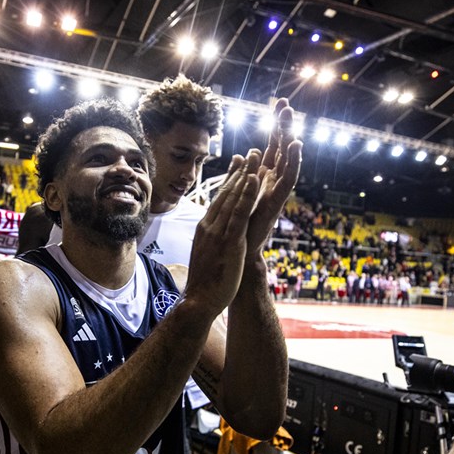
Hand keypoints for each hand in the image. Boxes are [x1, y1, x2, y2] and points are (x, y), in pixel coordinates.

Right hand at [184, 152, 262, 315]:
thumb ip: (210, 242)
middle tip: (250, 154)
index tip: (237, 166)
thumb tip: (213, 238)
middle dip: (239, 172)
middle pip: (226, 193)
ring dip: (245, 175)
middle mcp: (210, 226)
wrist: (198, 300)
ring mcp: (218, 232)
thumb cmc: (205, 283)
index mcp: (205, 229)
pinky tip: (254, 179)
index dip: (229, 181)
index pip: (218, 200)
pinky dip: (247, 194)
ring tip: (255, 157)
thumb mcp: (206, 256)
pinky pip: (239, 213)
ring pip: (233, 198)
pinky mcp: (229, 241)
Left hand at [248, 99, 302, 260]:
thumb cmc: (242, 226)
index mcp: (264, 176)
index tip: (278, 102)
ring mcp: (277, 191)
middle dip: (284, 126)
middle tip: (286, 103)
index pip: (272, 145)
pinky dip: (293, 162)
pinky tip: (295, 145)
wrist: (240, 254)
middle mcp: (273, 181)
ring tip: (291, 119)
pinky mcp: (277, 202)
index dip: (275, 125)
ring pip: (287, 160)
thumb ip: (241, 172)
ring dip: (289, 139)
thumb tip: (240, 154)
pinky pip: (288, 179)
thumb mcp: (240, 192)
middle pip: (281, 148)